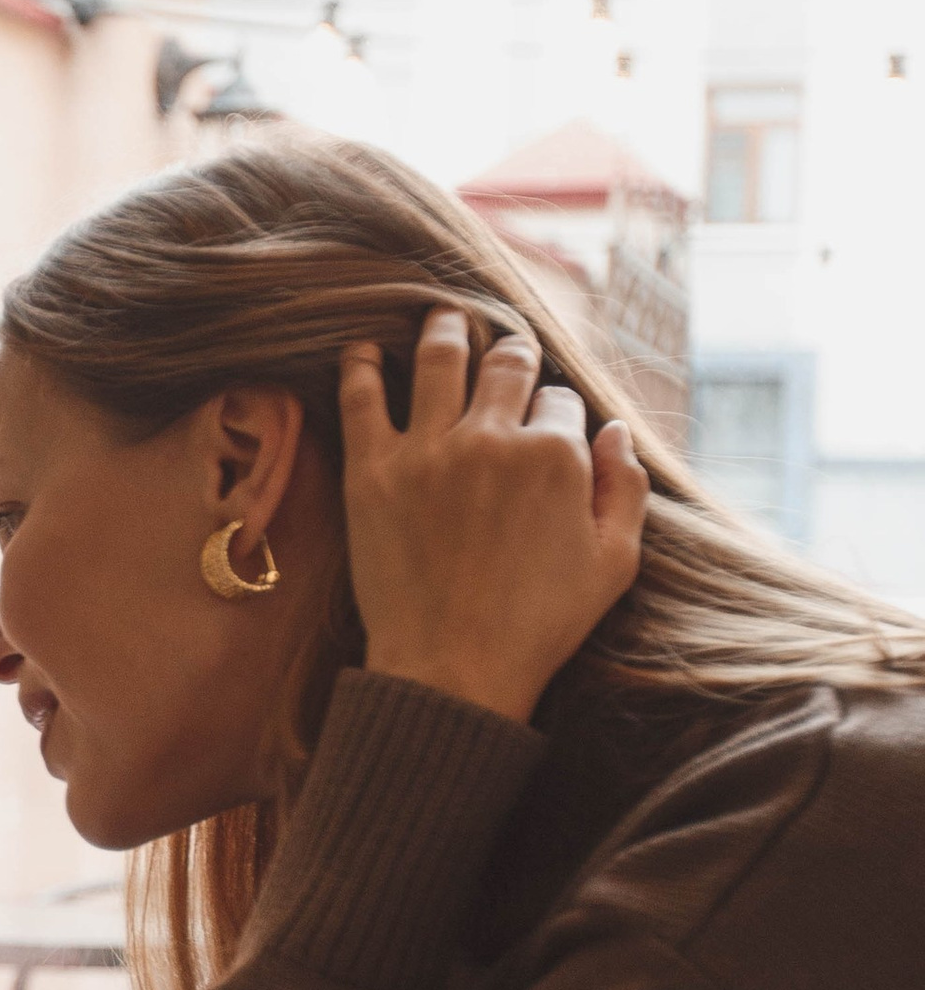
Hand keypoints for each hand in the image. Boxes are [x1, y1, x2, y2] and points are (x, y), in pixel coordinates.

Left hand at [341, 312, 647, 723]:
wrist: (453, 669)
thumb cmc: (540, 625)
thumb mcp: (614, 564)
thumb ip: (627, 489)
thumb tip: (614, 430)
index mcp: (557, 456)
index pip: (560, 400)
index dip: (557, 408)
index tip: (547, 420)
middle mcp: (493, 439)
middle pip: (506, 364)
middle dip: (512, 351)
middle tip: (505, 350)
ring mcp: (428, 450)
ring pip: (439, 358)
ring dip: (445, 330)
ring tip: (443, 320)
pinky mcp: (372, 470)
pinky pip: (362, 395)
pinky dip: (361, 362)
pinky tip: (364, 348)